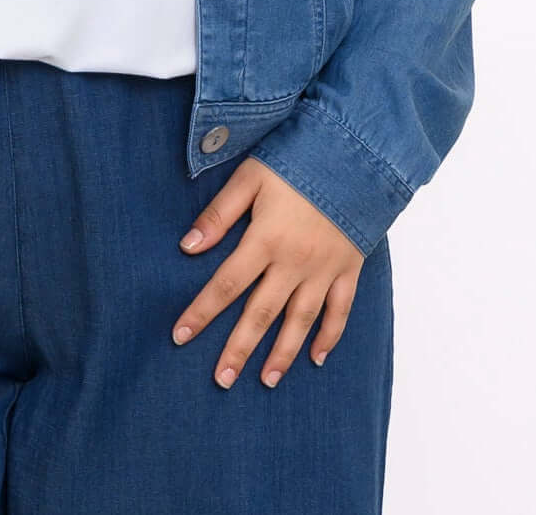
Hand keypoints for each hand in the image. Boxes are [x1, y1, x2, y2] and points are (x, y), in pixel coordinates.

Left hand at [171, 158, 366, 387]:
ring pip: (300, 321)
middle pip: (261, 314)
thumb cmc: (297, 160)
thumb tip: (188, 246)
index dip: (201, 312)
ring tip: (267, 380)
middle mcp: (294, 263)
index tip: (180, 336)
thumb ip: (219, 213)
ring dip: (282, 353)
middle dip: (239, 348)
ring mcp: (324, 270)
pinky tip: (317, 358)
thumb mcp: (250, 177)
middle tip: (222, 380)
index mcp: (265, 240)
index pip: (226, 284)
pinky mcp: (349, 268)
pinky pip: (340, 310)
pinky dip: (330, 336)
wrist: (355, 155)